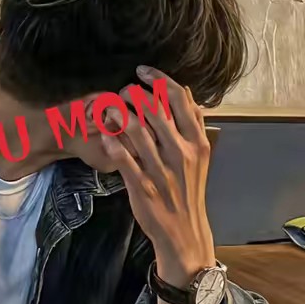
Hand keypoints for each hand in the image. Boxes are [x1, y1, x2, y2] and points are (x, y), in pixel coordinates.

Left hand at [101, 66, 218, 303]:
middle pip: (155, 110)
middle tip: (121, 90)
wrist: (184, 233)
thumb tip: (186, 93)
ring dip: (119, 114)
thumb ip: (192, 125)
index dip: (159, 79)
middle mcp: (182, 153)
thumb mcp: (199, 157)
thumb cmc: (188, 190)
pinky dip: (112, 143)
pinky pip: (124, 159)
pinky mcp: (143, 187)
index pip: (180, 100)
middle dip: (134, 93)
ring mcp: (162, 170)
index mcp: (198, 142)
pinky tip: (104, 135)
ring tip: (108, 107)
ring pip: (137, 131)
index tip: (143, 70)